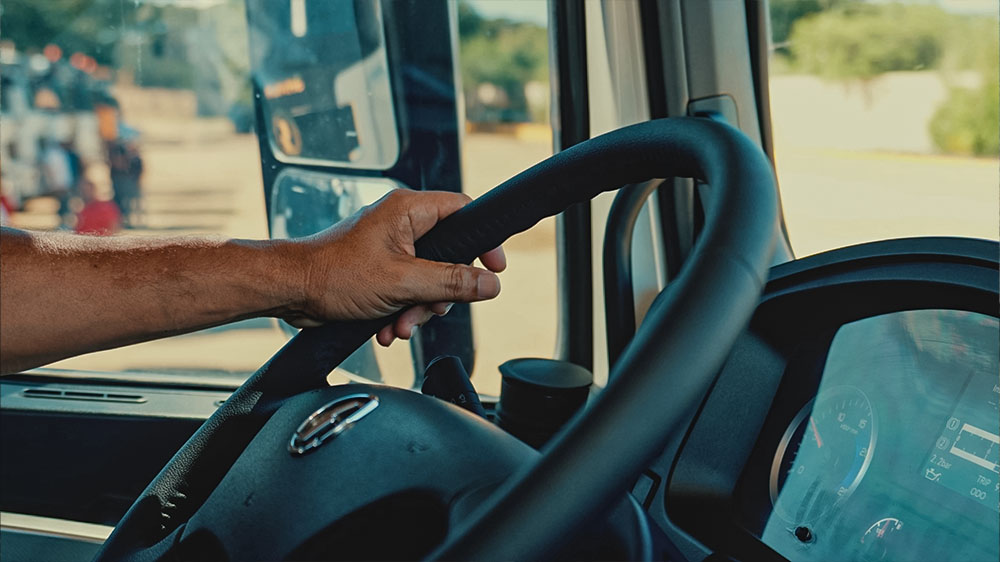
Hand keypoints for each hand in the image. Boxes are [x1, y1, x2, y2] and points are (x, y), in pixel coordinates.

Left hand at [282, 189, 505, 345]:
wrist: (290, 291)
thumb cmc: (334, 274)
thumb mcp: (403, 282)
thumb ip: (451, 281)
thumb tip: (490, 284)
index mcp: (408, 210)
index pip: (464, 211)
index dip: (483, 240)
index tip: (494, 268)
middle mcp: (401, 224)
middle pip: (449, 255)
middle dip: (440, 292)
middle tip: (428, 309)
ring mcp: (390, 247)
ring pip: (428, 279)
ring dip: (418, 308)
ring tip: (398, 324)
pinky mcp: (379, 270)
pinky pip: (407, 290)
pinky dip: (401, 311)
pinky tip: (386, 327)